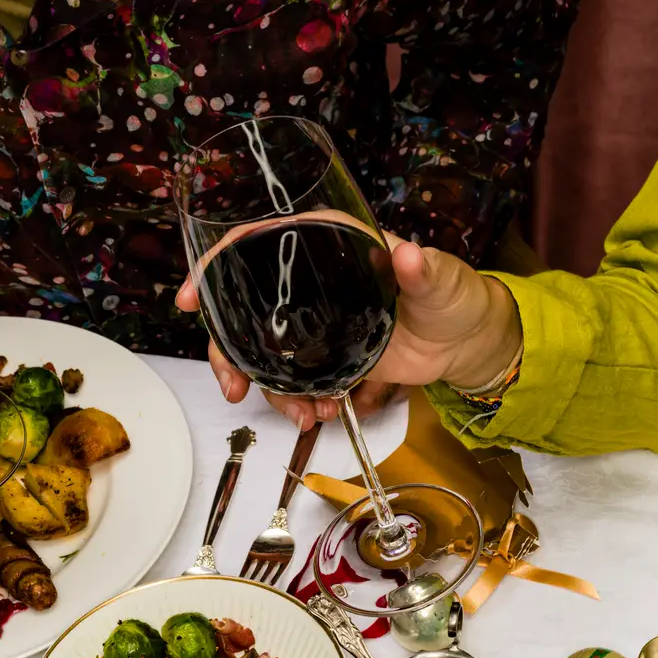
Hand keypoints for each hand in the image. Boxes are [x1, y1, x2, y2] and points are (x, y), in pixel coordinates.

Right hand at [175, 234, 521, 429]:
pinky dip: (294, 399)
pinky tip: (313, 414)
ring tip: (300, 414)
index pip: (257, 242)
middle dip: (227, 349)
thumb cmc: (454, 297)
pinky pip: (292, 377)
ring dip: (267, 387)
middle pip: (244, 305)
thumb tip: (407, 255)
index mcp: (328, 242)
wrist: (466, 343)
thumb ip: (423, 270)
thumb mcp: (441, 279)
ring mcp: (314, 319)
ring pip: (263, 349)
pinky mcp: (325, 354)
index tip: (192, 297)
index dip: (216, 266)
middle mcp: (311, 278)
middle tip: (233, 387)